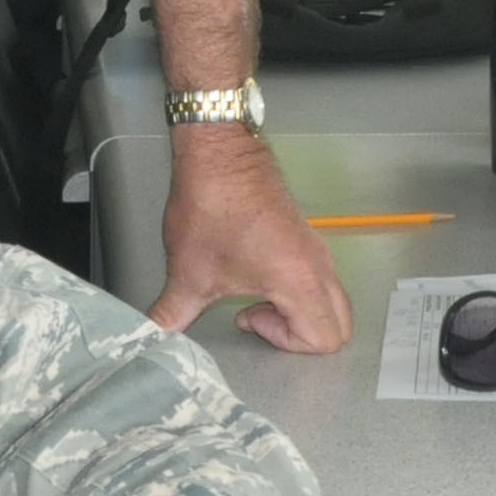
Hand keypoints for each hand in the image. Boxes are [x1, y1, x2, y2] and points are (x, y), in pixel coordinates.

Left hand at [149, 129, 351, 353]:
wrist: (219, 154)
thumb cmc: (211, 206)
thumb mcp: (187, 271)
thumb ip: (172, 313)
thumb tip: (155, 335)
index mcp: (300, 280)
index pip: (325, 338)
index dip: (285, 342)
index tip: (248, 317)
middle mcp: (319, 266)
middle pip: (340, 325)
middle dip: (301, 334)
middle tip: (259, 317)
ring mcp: (317, 248)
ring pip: (332, 300)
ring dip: (299, 311)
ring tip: (255, 298)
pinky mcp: (307, 236)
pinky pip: (320, 278)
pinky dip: (298, 291)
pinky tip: (256, 275)